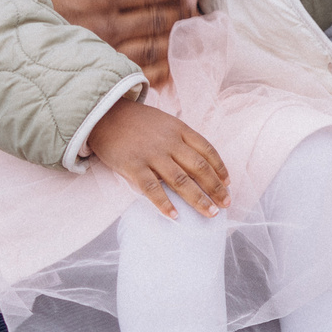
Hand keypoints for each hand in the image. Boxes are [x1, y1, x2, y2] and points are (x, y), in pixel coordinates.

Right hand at [31, 0, 189, 86]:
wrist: (6, 38)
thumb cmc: (33, 0)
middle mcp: (108, 25)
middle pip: (157, 20)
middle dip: (179, 15)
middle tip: (193, 12)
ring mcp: (107, 53)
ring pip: (153, 48)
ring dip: (175, 41)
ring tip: (189, 36)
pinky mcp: (101, 75)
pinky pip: (139, 75)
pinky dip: (160, 71)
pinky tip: (171, 66)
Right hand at [86, 99, 228, 217]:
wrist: (103, 114)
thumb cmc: (136, 122)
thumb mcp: (164, 122)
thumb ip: (181, 139)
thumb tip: (199, 161)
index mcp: (179, 130)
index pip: (207, 150)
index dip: (220, 168)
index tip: (228, 184)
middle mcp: (169, 142)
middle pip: (199, 168)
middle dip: (215, 188)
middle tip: (226, 204)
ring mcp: (151, 154)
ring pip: (180, 181)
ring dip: (198, 199)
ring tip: (210, 213)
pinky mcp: (133, 166)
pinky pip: (151, 188)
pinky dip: (164, 204)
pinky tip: (175, 216)